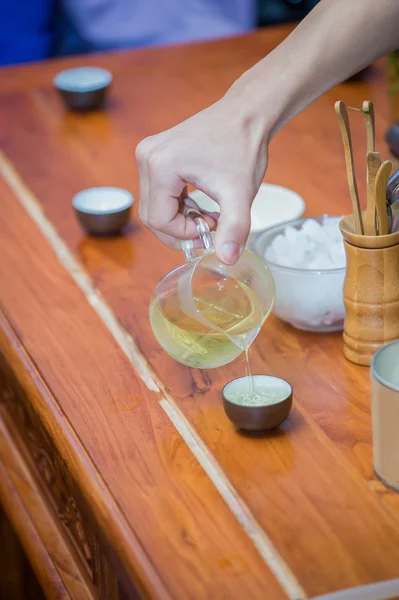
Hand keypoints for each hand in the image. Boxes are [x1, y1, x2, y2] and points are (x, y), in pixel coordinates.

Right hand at [136, 90, 268, 263]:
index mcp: (160, 166)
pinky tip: (199, 203)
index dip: (185, 234)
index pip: (159, 221)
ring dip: (179, 218)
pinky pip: (158, 192)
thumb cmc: (243, 148)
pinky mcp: (155, 153)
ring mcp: (148, 153)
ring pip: (154, 206)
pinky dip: (177, 205)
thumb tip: (227, 260)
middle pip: (152, 215)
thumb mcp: (240, 194)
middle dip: (180, 229)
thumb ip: (233, 228)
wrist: (246, 113)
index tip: (212, 227)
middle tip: (210, 225)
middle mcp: (146, 157)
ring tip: (208, 213)